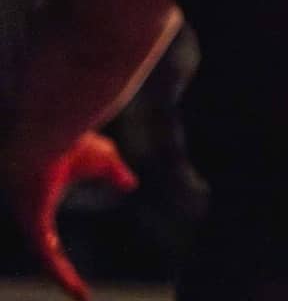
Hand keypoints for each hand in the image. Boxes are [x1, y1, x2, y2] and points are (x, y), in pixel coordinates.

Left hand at [1, 131, 135, 300]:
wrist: (49, 130)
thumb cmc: (72, 140)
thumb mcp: (103, 159)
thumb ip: (114, 173)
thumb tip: (130, 185)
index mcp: (39, 199)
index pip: (46, 233)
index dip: (57, 250)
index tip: (65, 263)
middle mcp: (30, 213)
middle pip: (44, 251)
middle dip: (58, 271)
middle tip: (77, 290)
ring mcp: (30, 219)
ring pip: (47, 259)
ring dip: (64, 279)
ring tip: (82, 296)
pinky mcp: (34, 223)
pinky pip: (48, 257)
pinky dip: (62, 274)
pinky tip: (77, 287)